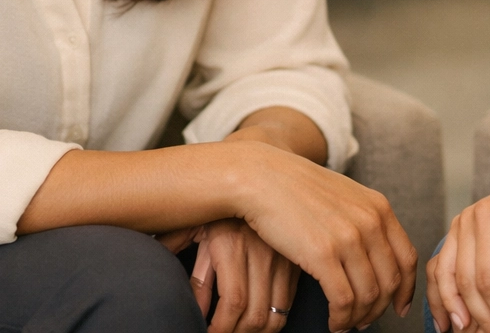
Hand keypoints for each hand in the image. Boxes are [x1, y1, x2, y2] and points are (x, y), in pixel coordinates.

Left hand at [178, 219, 299, 332]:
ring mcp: (282, 254)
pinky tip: (262, 322)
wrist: (253, 172)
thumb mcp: (193, 232)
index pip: (232, 303)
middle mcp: (260, 251)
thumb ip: (194, 275)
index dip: (221, 329)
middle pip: (256, 314)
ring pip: (277, 313)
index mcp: (231, 244)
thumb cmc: (215, 207)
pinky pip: (290, 300)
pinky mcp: (296, 258)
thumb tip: (196, 311)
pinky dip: (277, 318)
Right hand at [235, 142, 416, 331]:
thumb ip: (363, 219)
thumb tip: (374, 256)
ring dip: (358, 318)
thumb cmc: (296, 188)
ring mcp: (348, 238)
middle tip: (365, 320)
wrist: (261, 177)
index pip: (407, 258)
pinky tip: (332, 322)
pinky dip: (341, 318)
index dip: (405, 289)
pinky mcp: (323, 254)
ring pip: (368, 296)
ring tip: (344, 323)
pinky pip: (343, 300)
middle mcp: (370, 222)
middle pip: (390, 281)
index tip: (398, 306)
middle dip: (379, 309)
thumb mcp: (344, 195)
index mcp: (379, 207)